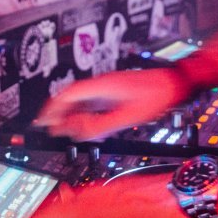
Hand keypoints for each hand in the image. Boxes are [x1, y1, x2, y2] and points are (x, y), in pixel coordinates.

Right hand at [34, 68, 188, 139]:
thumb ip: (102, 126)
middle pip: (71, 97)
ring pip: (81, 100)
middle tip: (50, 128)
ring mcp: (107, 87)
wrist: (173, 84)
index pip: (68, 94)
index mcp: (102, 86)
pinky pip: (92, 102)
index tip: (43, 119)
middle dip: (58, 113)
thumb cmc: (155, 96)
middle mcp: (101, 84)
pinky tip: (86, 125)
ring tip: (65, 130)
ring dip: (71, 114)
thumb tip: (80, 133)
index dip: (52, 107)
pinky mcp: (113, 92)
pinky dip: (84, 113)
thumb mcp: (127, 117)